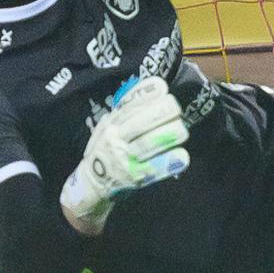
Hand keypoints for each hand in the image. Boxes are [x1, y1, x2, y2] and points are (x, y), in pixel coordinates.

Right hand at [58, 76, 190, 233]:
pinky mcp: (134, 178)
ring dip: (166, 135)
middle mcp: (116, 139)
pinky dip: (168, 162)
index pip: (129, 106)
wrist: (91, 184)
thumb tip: (150, 88)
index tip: (162, 88)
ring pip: (147, 143)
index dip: (146, 96)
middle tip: (177, 108)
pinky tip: (182, 157)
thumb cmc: (104, 149)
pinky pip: (153, 168)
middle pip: (140, 122)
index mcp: (111, 125)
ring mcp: (124, 159)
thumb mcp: (107, 127)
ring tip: (182, 130)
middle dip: (160, 113)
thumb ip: (125, 111)